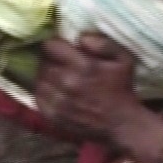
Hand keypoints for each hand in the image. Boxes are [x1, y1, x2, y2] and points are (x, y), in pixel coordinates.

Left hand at [35, 34, 162, 162]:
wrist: (122, 124)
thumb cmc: (122, 89)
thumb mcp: (123, 59)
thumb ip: (103, 43)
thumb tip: (80, 37)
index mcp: (84, 66)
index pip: (52, 46)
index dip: (54, 44)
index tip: (60, 47)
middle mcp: (68, 83)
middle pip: (44, 63)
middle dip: (50, 60)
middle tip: (59, 62)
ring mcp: (59, 102)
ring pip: (39, 80)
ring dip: (45, 76)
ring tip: (56, 76)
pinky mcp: (54, 116)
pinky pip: (38, 97)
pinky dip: (43, 92)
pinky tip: (53, 90)